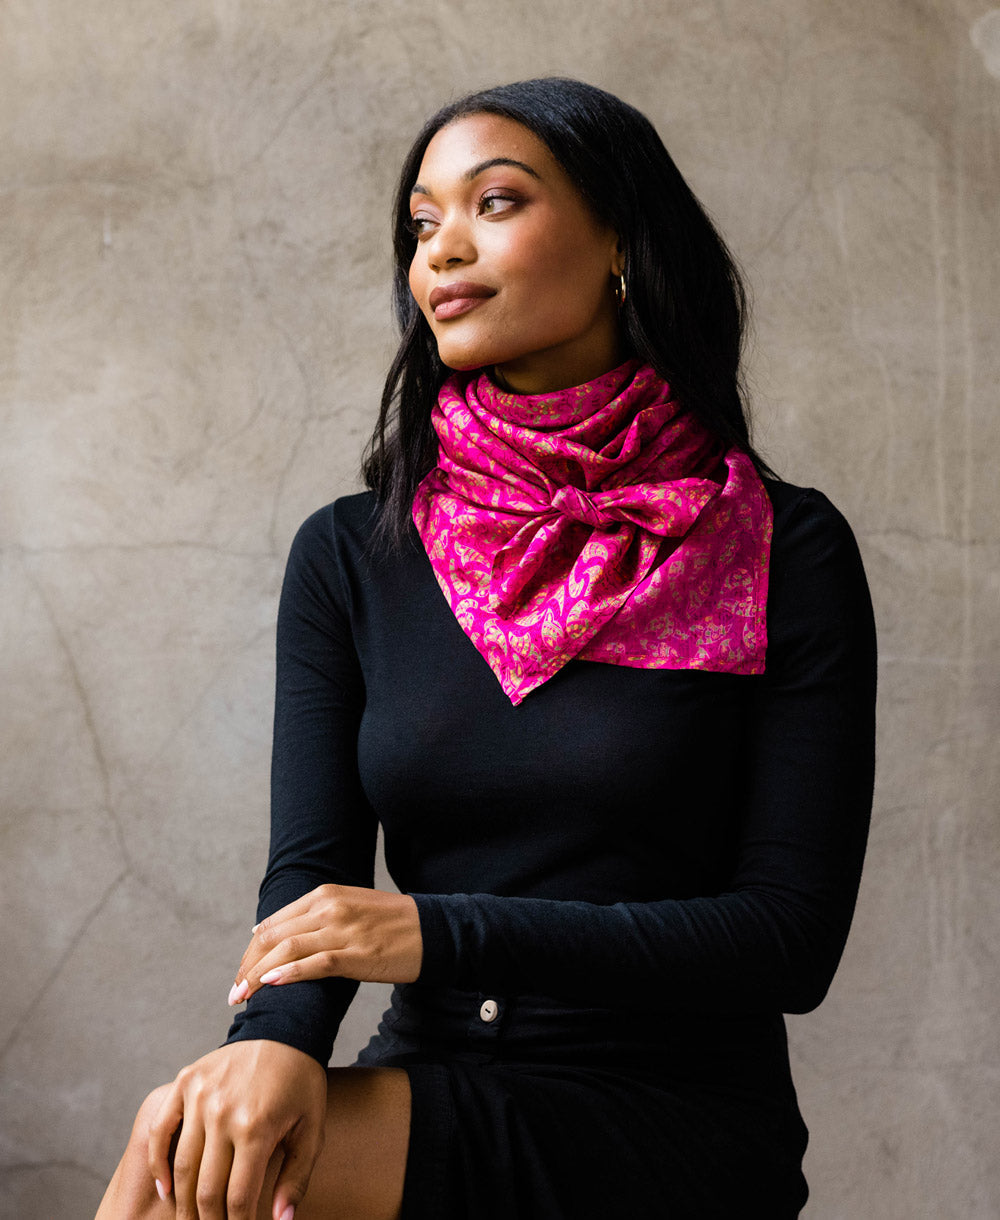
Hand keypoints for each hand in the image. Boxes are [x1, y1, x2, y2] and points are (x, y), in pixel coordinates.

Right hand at [147, 1039, 326, 1219]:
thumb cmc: (301, 1083)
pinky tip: (166, 1188)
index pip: (238, 1198)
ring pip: (182, 1166)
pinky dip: (158, 1162)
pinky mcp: (186, 1081)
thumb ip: (296, 1178)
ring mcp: (200, 1096)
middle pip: (206, 1189)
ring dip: (183, 1202)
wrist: (286, 1029)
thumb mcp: (311, 1130)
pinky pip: (161, 1129)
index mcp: (256, 1127)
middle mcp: (223, 1112)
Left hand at [229, 884, 421, 1005]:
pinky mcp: (357, 954)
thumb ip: (314, 917)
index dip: (250, 952)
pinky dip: (289, 974)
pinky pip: (315, 963)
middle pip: (273, 937)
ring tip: (242, 997)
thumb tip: (274, 934)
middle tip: (233, 993)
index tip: (240, 974)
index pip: (273, 923)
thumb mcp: (349, 907)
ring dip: (258, 975)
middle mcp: (330, 908)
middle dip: (246, 966)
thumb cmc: (388, 923)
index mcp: (325, 894)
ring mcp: (343, 930)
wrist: (430, 930)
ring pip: (287, 950)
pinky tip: (271, 985)